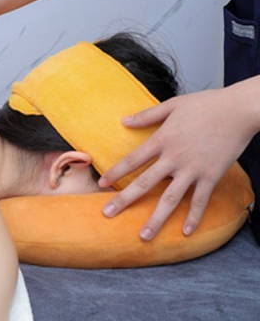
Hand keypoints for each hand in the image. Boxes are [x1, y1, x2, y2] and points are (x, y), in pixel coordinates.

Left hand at [99, 87, 256, 239]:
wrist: (240, 110)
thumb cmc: (207, 104)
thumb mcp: (173, 105)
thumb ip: (147, 115)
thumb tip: (124, 121)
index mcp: (162, 139)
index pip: (132, 160)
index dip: (115, 173)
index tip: (101, 185)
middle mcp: (174, 157)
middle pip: (144, 183)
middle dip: (124, 200)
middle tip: (106, 214)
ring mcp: (193, 169)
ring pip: (170, 199)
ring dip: (156, 219)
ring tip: (143, 236)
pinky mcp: (212, 175)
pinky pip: (200, 200)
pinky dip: (193, 217)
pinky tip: (185, 232)